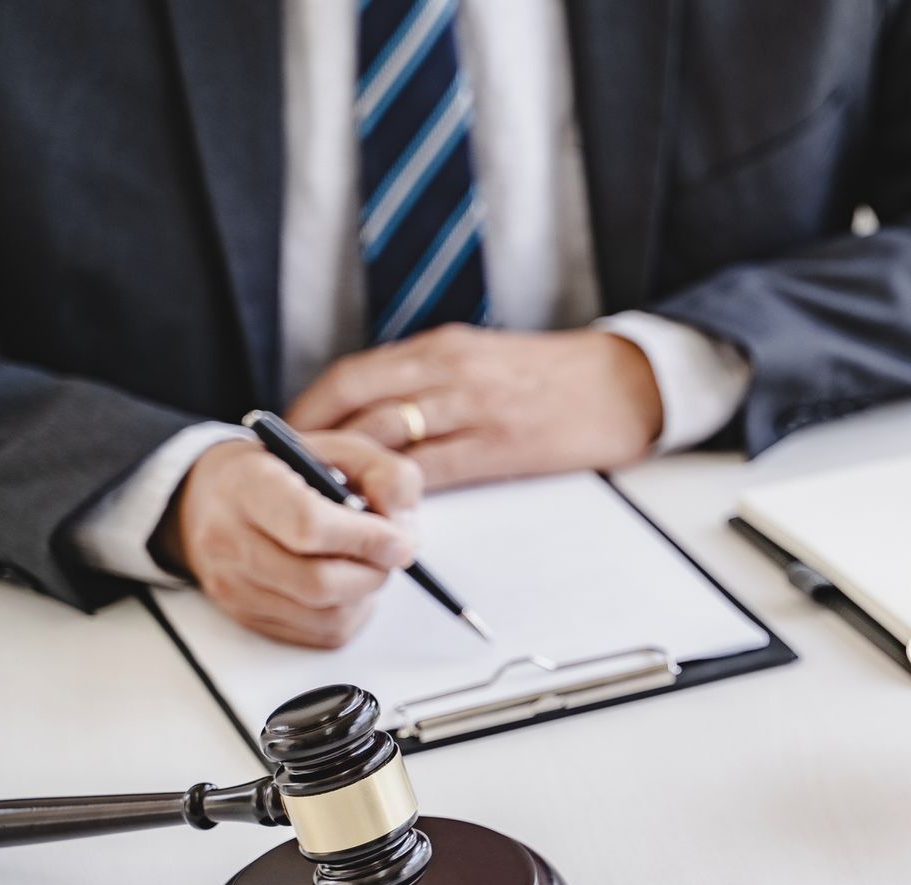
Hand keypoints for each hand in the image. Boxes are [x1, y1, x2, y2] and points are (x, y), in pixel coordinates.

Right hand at [154, 433, 421, 647]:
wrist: (217, 497)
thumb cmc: (289, 471)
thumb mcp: (344, 451)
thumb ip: (388, 477)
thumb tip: (403, 532)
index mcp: (249, 484)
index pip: (307, 525)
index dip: (365, 538)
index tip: (400, 540)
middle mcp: (229, 539)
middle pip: (318, 582)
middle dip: (372, 572)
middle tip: (390, 553)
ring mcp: (232, 585)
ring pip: (324, 616)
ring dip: (365, 595)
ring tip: (364, 563)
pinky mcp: (246, 617)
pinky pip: (319, 635)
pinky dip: (350, 614)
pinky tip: (347, 584)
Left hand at [284, 324, 664, 488]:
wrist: (628, 383)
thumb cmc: (556, 377)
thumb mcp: (484, 359)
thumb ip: (432, 381)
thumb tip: (372, 418)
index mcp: (443, 348)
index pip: (354, 376)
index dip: (310, 410)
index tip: (282, 440)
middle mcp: (451, 370)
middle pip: (357, 405)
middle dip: (314, 444)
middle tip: (285, 478)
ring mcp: (475, 408)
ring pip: (387, 438)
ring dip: (347, 471)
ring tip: (320, 501)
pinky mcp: (501, 446)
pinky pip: (433, 471)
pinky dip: (397, 492)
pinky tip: (379, 511)